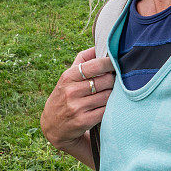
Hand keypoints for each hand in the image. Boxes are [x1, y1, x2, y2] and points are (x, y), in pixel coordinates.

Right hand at [40, 47, 114, 162]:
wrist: (52, 125)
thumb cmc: (65, 95)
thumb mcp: (68, 77)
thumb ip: (83, 60)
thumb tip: (101, 44)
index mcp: (68, 76)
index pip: (95, 65)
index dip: (110, 62)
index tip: (118, 61)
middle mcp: (71, 91)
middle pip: (105, 81)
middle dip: (114, 80)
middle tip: (117, 80)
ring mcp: (77, 107)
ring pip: (108, 96)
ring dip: (114, 94)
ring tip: (114, 93)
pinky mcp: (83, 121)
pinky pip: (106, 111)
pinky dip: (111, 107)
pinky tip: (110, 106)